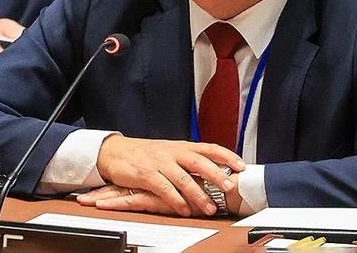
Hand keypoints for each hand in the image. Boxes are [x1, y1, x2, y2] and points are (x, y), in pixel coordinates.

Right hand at [94, 135, 244, 216]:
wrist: (115, 152)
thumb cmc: (145, 154)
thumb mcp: (169, 152)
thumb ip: (189, 160)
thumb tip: (213, 169)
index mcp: (181, 146)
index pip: (209, 148)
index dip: (226, 156)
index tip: (241, 166)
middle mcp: (173, 152)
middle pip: (199, 162)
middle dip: (215, 175)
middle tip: (228, 188)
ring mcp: (160, 163)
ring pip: (183, 178)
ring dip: (198, 194)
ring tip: (208, 207)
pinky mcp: (146, 174)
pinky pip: (164, 188)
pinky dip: (175, 200)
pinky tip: (184, 209)